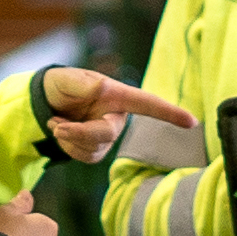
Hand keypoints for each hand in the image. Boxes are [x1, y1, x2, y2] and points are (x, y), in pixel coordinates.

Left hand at [37, 63, 196, 162]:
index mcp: (117, 95)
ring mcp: (108, 136)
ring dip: (70, 139)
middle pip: (107, 134)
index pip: (147, 104)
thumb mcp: (66, 78)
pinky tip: (61, 132)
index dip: (170, 113)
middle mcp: (117, 116)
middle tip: (57, 127)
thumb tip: (101, 88)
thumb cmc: (60, 85)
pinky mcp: (97, 150)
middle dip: (80, 133)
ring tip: (57, 122)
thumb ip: (82, 82)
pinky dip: (68, 147)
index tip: (192, 122)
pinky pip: (85, 157)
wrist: (45, 103)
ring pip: (95, 149)